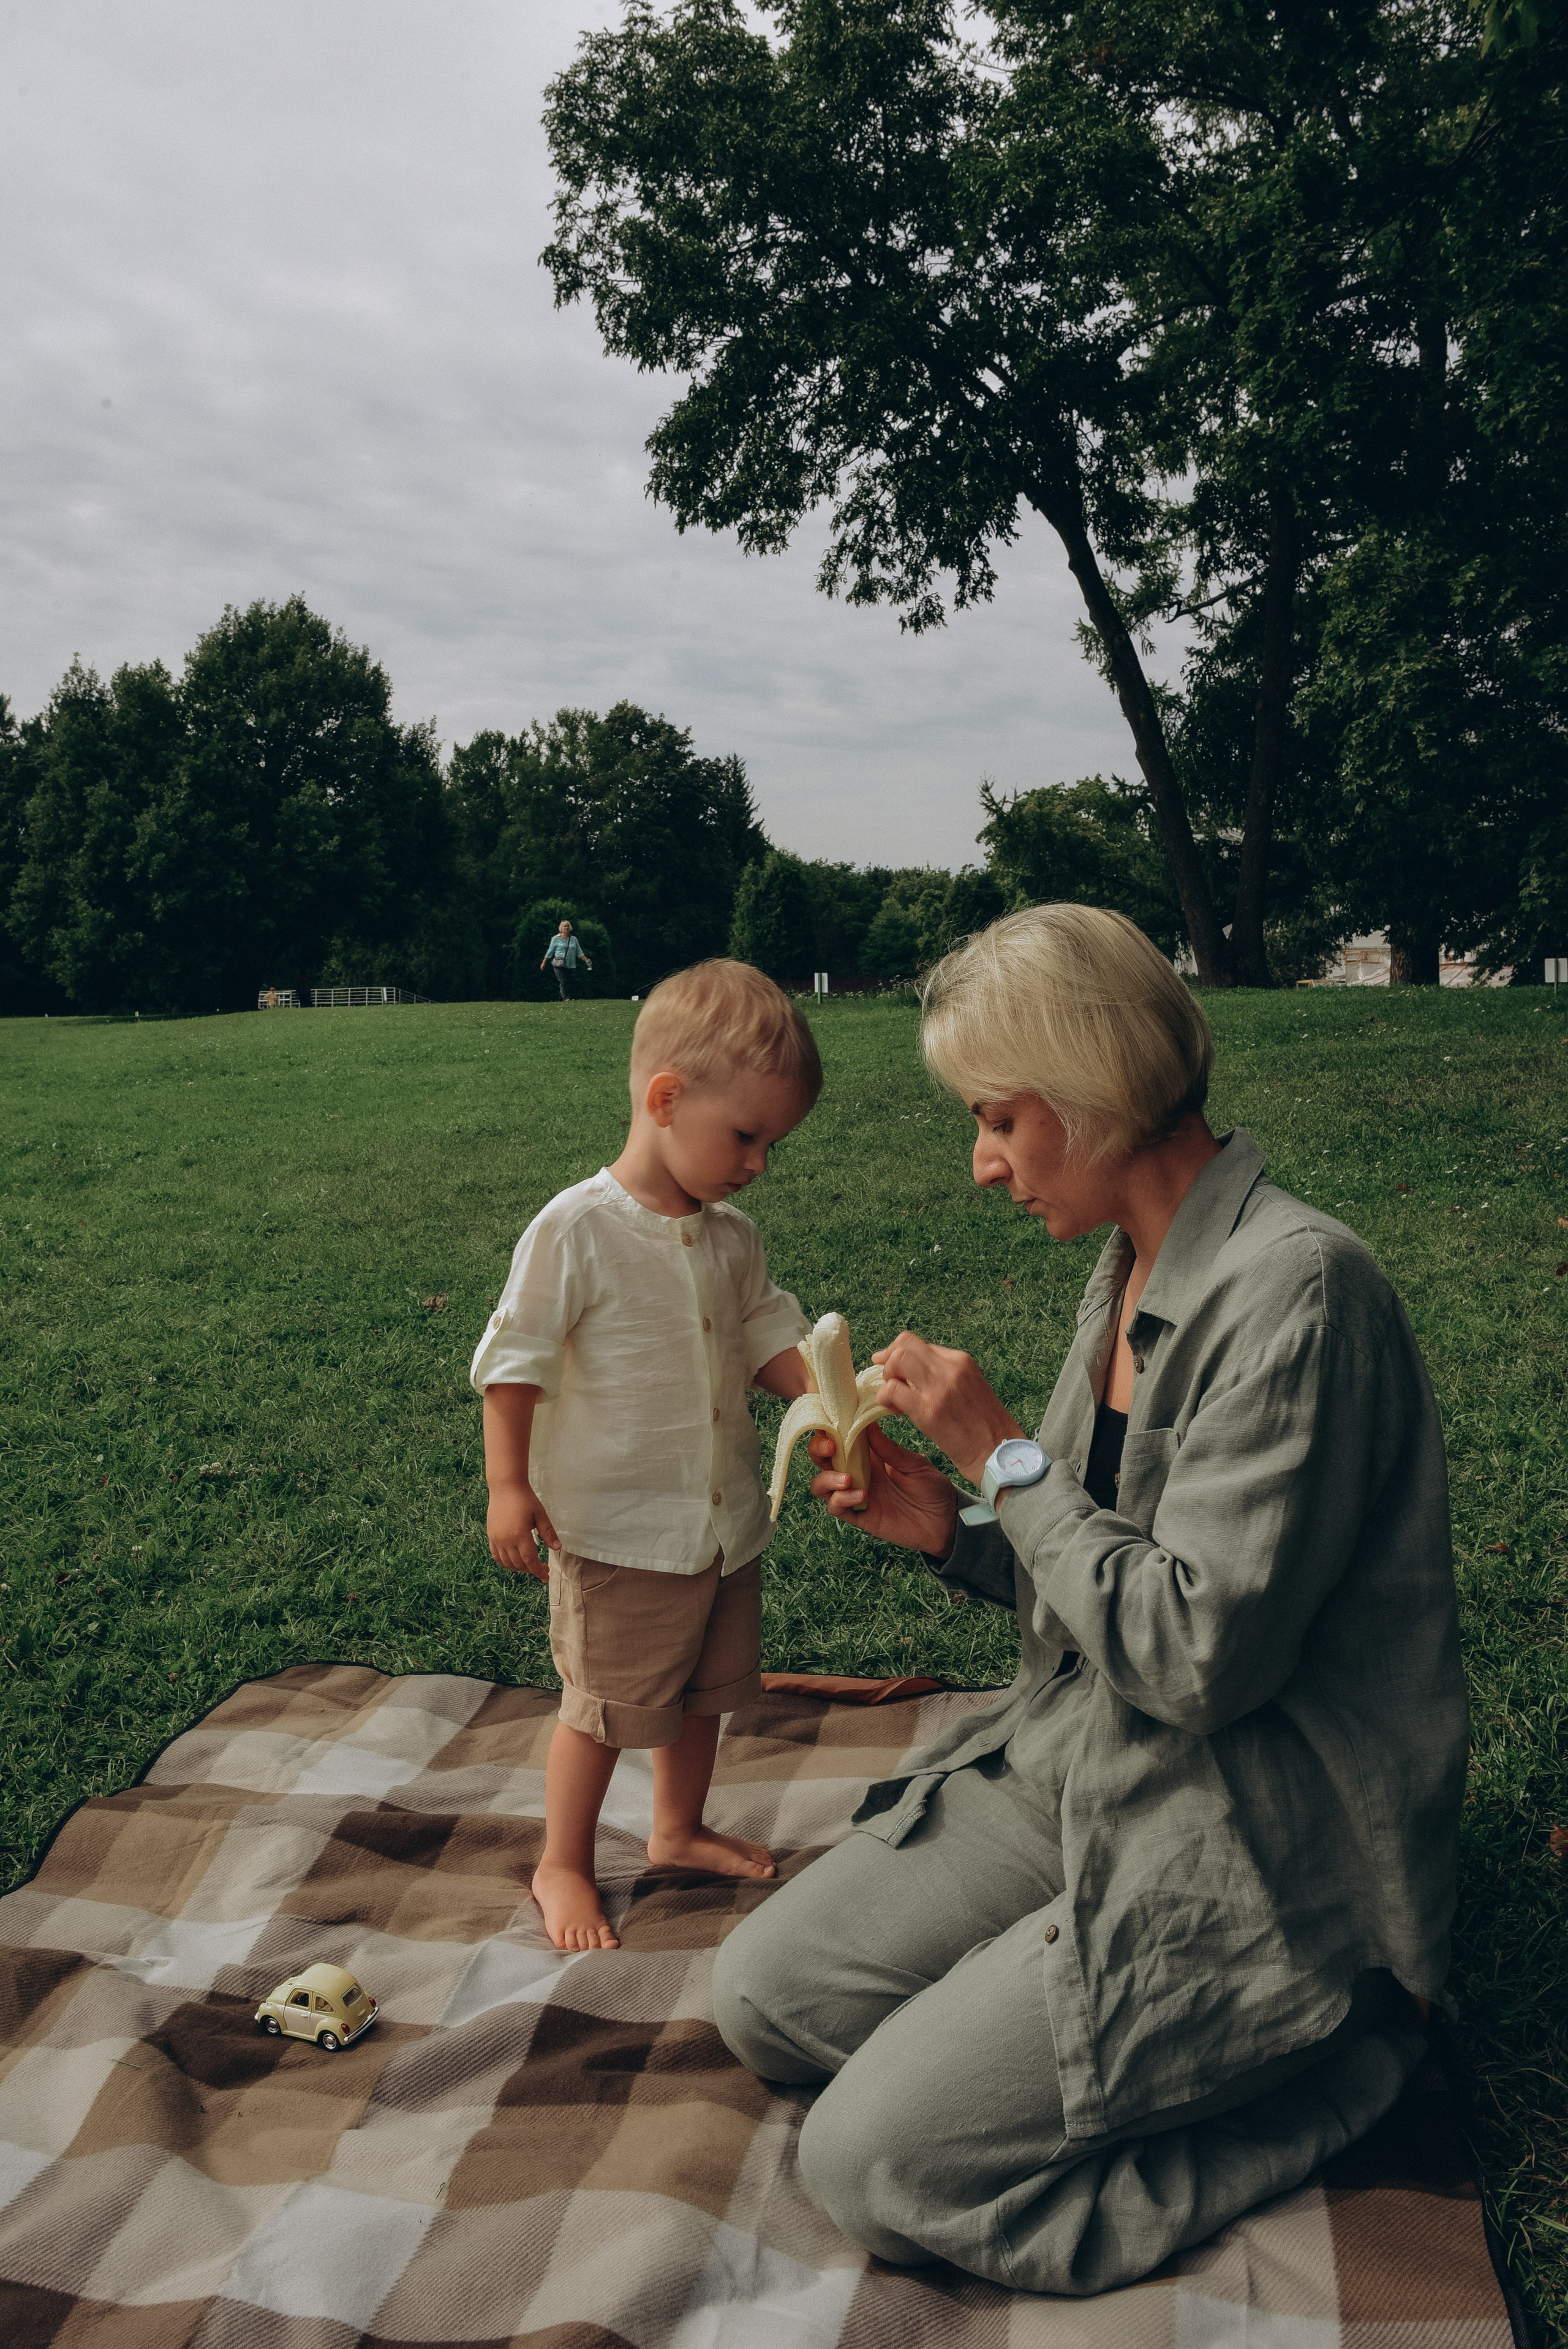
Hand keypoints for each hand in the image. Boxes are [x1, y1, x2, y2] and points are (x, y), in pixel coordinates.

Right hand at [487, 1482, 558, 1580]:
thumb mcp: (540, 1514)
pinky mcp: (491, 1535)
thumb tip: (558, 1548)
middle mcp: (506, 1540)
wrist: (505, 1487)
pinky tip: (514, 1562)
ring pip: (507, 1562)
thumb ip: (548, 1533)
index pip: (530, 1561)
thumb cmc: (525, 1499)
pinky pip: (496, 1555)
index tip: (546, 1577)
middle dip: (532, 1570)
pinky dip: (505, 1562)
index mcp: (520, 1535)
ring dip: (519, 1568)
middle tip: (543, 1568)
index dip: (538, 1571)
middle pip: (519, 1564)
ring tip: (530, 1565)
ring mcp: (496, 1538)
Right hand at [808, 1423, 959, 1558]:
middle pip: (823, 1459)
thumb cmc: (933, 1488)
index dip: (828, 1428)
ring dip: (827, 1479)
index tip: (829, 1420)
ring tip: (847, 1479)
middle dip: (818, 1450)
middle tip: (831, 1448)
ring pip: (821, 1485)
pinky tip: (860, 1496)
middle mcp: (858, 1472)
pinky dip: (840, 1501)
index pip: (840, 1438)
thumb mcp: (914, 1464)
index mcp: (870, 1454)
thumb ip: (889, 1449)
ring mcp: (856, 1494)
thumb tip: (868, 1423)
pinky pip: (836, 1508)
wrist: (945, 1522)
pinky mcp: (860, 1516)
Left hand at [871, 1330, 1023, 1487]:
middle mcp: (951, 1368)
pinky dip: (886, 1399)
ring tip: (896, 1400)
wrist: (1000, 1454)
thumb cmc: (985, 1427)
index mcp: (962, 1360)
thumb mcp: (970, 1388)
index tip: (892, 1368)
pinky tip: (897, 1413)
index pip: (918, 1343)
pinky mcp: (930, 1411)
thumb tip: (912, 1373)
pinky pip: (893, 1390)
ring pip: (897, 1360)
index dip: (898, 1353)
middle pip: (904, 1344)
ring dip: (888, 1378)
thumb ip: (945, 1376)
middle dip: (889, 1361)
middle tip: (892, 1383)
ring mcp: (940, 1388)